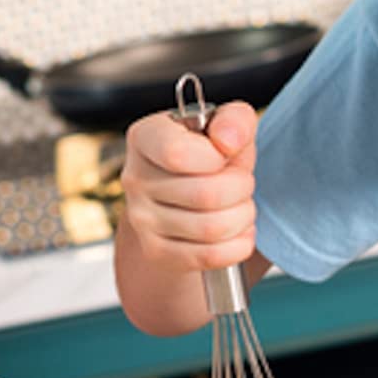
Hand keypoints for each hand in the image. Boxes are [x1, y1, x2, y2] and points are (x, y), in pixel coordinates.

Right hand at [119, 101, 258, 273]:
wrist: (190, 195)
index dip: (217, 157)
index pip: (178, 154)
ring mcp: (141, 219)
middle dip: (242, 188)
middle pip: (206, 195)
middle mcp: (134, 178)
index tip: (225, 154)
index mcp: (145, 137)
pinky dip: (238, 245)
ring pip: (212, 228)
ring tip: (240, 205)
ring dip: (243, 217)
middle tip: (242, 182)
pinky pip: (209, 256)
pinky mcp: (156, 251)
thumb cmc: (209, 155)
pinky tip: (238, 230)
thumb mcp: (227, 126)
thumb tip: (227, 141)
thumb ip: (235, 120)